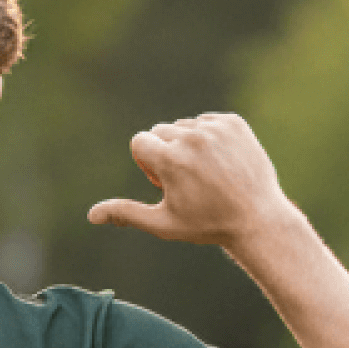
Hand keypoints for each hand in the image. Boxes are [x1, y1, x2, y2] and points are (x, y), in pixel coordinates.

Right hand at [86, 113, 295, 248]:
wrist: (257, 219)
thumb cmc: (207, 225)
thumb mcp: (163, 223)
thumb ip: (126, 213)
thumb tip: (91, 215)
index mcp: (170, 159)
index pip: (140, 142)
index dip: (149, 165)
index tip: (165, 183)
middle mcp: (191, 137)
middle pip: (160, 132)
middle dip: (167, 154)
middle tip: (189, 182)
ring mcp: (215, 128)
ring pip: (184, 126)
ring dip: (188, 145)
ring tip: (207, 174)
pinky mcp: (233, 123)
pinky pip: (208, 122)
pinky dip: (210, 139)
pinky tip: (222, 164)